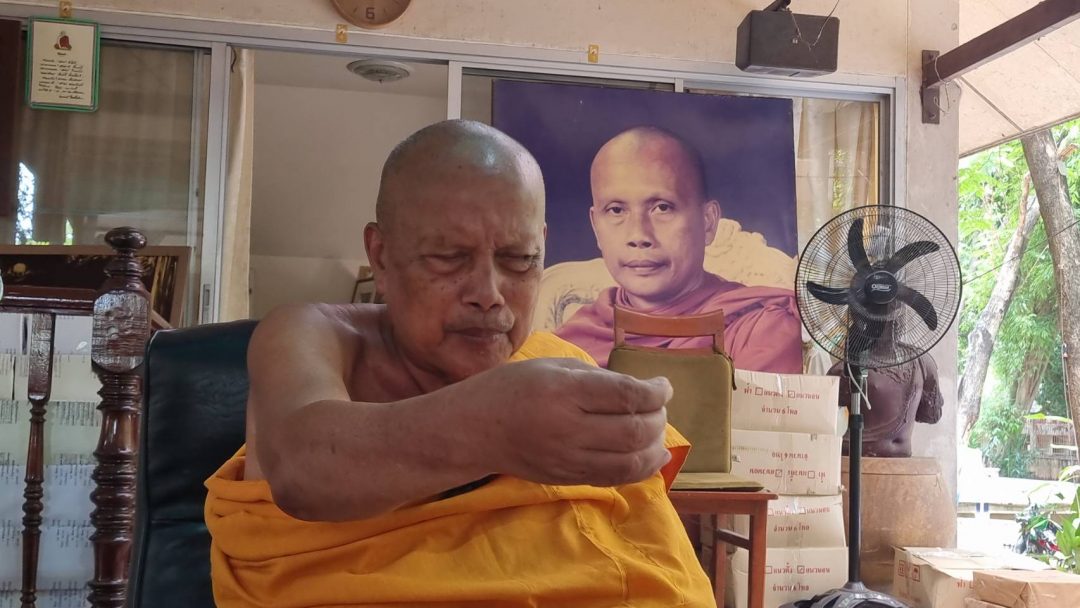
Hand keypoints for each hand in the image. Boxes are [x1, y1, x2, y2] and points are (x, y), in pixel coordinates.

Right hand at [468, 358, 672, 486]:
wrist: (475, 429)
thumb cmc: (512, 387)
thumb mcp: (552, 366)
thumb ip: (596, 377)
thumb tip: (639, 391)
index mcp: (564, 390)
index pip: (627, 395)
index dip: (656, 392)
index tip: (664, 386)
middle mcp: (568, 427)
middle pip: (634, 431)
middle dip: (659, 419)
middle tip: (659, 407)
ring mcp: (568, 458)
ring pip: (630, 461)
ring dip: (655, 447)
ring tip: (658, 432)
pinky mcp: (567, 478)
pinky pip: (614, 478)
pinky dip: (640, 468)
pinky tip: (650, 455)